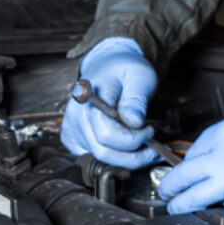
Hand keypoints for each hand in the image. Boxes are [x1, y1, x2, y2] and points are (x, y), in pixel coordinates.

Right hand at [61, 38, 160, 168]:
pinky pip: (93, 157)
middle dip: (132, 155)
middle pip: (103, 152)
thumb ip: (136, 99)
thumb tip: (134, 122)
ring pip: (99, 158)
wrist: (106, 66)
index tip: (149, 131)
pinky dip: (113, 157)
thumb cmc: (122, 69)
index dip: (133, 139)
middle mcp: (76, 116)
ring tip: (141, 145)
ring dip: (125, 158)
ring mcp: (73, 129)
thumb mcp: (139, 75)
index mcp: (89, 99)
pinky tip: (125, 146)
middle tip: (150, 144)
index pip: (107, 134)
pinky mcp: (74, 138)